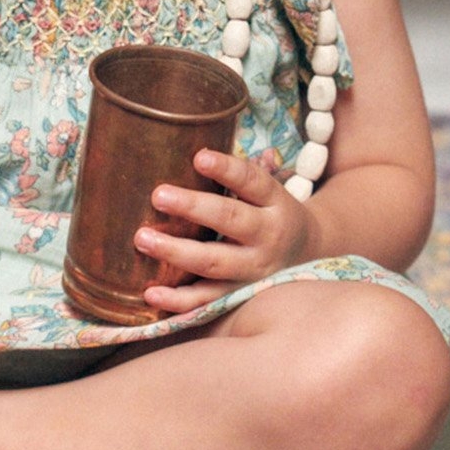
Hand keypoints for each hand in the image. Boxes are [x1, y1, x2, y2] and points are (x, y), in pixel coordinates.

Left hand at [134, 149, 312, 313]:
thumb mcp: (269, 191)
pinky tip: (150, 292)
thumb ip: (241, 173)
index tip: (199, 157)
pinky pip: (206, 301)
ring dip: (175, 252)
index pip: (253, 181)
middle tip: (157, 195)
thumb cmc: (271, 214)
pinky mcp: (238, 296)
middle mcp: (268, 236)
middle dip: (193, 208)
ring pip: (213, 263)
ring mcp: (253, 271)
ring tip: (142, 239)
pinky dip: (178, 300)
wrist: (307, 257)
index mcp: (276, 203)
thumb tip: (202, 148)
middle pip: (230, 220)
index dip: (227, 170)